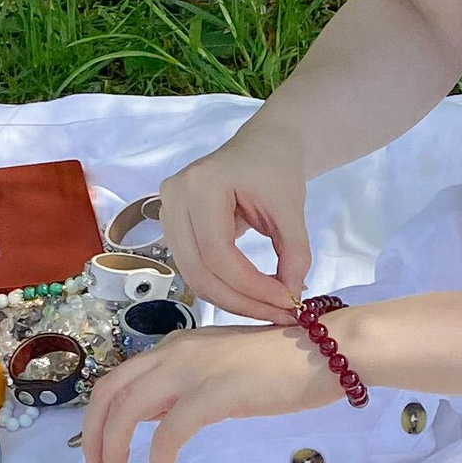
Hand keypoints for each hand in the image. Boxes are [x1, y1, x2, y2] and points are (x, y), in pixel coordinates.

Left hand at [81, 321, 332, 462]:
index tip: (102, 454)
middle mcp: (173, 352)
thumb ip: (185, 388)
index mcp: (175, 347)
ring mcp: (191, 371)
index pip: (118, 380)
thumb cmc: (283, 365)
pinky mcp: (212, 395)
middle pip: (109, 393)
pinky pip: (167, 436)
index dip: (99, 419)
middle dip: (94, 437)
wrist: (327, 352)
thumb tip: (156, 415)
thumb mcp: (220, 371)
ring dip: (114, 452)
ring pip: (127, 412)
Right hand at [156, 126, 308, 320]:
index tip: (288, 302)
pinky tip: (252, 295)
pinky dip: (223, 289)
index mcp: (201, 184)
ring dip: (232, 301)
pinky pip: (194, 269)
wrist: (263, 147)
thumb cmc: (276, 169)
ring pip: (194, 277)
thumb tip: (291, 298)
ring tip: (269, 308)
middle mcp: (174, 197)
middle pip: (199, 271)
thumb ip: (295, 253)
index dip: (252, 286)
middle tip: (279, 314)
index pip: (218, 253)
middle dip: (241, 301)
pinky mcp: (172, 227)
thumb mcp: (291, 209)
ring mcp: (167, 212)